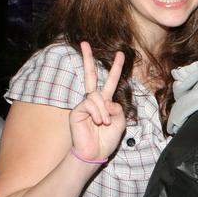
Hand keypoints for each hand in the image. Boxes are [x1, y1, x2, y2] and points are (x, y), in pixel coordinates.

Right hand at [69, 42, 126, 162]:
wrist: (95, 153)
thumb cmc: (107, 139)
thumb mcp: (120, 122)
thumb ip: (117, 108)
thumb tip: (106, 100)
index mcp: (105, 102)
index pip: (111, 81)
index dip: (116, 68)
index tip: (120, 54)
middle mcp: (93, 100)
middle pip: (91, 75)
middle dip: (87, 58)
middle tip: (84, 43)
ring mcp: (84, 104)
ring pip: (97, 96)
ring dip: (104, 112)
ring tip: (102, 124)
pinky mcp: (77, 110)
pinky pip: (91, 104)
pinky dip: (98, 114)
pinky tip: (96, 123)